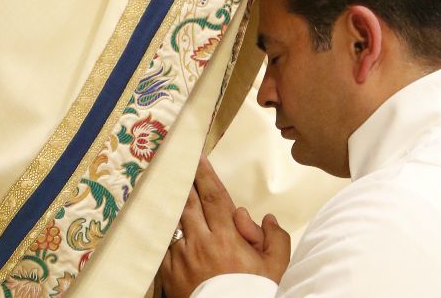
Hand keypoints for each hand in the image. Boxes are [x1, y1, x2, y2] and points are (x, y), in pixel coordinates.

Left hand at [161, 157, 290, 297]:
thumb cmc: (252, 296)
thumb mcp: (275, 269)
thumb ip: (276, 239)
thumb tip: (267, 219)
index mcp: (226, 237)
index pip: (213, 196)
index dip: (205, 173)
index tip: (198, 157)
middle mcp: (200, 242)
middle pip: (189, 201)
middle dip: (186, 181)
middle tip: (180, 163)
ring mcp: (181, 257)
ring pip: (175, 220)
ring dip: (175, 205)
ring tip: (171, 190)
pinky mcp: (167, 272)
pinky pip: (164, 244)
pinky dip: (166, 232)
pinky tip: (166, 225)